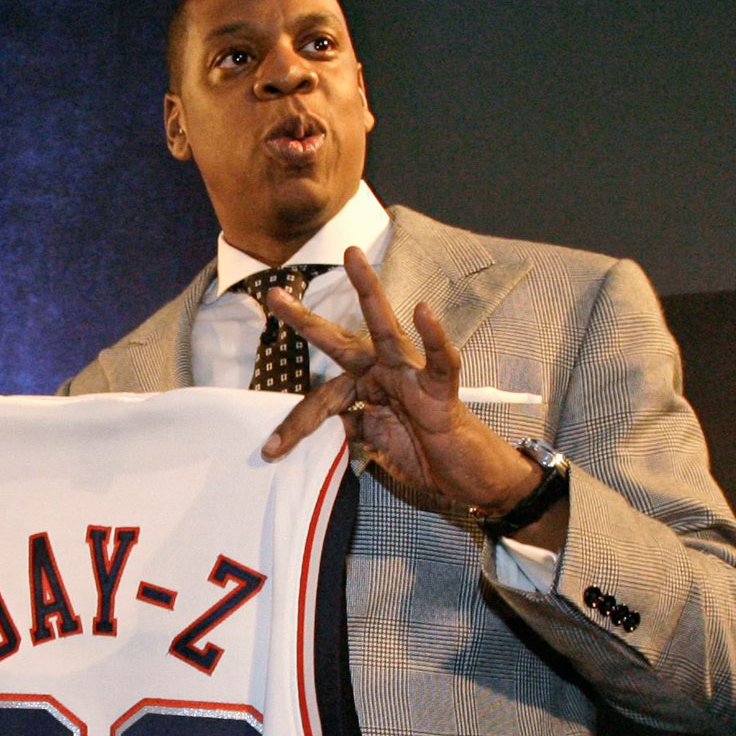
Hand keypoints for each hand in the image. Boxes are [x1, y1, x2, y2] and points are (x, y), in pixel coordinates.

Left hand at [260, 247, 566, 548]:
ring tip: (354, 258)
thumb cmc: (425, 455)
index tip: (270, 450)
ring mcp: (413, 378)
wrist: (466, 477)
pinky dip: (435, 337)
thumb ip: (353, 430)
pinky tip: (424, 310)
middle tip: (275, 296)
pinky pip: (439, 360)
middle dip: (308, 321)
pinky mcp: (442, 390)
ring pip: (388, 330)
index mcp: (367, 390)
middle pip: (341, 343)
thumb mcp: (378, 446)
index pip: (323, 397)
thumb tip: (329, 424)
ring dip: (370, 292)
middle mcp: (385, 375)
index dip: (296, 423)